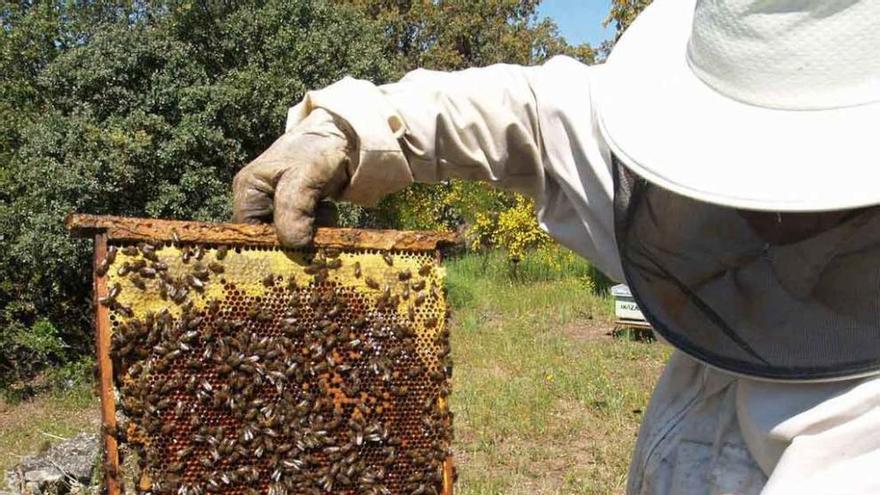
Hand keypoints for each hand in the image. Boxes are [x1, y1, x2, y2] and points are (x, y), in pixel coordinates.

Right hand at [232, 109, 352, 246]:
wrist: (342, 139)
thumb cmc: (316, 150)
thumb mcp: (303, 177)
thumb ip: (294, 209)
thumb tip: (294, 245)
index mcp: (248, 192)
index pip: (250, 233)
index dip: (272, 244)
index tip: (298, 244)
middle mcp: (258, 205)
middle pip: (272, 239)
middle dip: (297, 237)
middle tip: (317, 220)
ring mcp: (279, 210)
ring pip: (292, 239)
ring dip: (312, 232)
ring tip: (324, 208)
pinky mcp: (298, 214)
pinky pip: (306, 233)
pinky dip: (319, 228)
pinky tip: (327, 210)